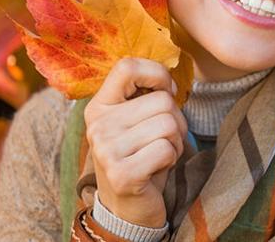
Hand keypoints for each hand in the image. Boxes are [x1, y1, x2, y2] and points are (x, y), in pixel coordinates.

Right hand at [83, 57, 187, 227]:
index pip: (127, 66)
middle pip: (162, 100)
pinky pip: (167, 149)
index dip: (157, 73)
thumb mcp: (135, 120)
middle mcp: (98, 125)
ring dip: (176, 141)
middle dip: (176, 120)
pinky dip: (172, 158)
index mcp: (99, 106)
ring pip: (169, 124)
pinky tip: (157, 168)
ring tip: (159, 153)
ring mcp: (107, 150)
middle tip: (162, 139)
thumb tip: (172, 69)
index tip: (166, 91)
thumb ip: (144, 94)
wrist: (126, 207)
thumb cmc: (139, 155)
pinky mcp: (122, 174)